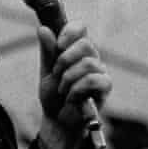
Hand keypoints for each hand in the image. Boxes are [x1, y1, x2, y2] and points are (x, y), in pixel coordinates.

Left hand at [35, 20, 110, 148]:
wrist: (57, 121)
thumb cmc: (54, 95)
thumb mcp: (46, 71)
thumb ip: (47, 51)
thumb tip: (42, 28)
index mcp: (76, 49)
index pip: (80, 27)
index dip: (69, 32)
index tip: (58, 45)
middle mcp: (91, 57)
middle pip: (85, 44)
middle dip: (64, 60)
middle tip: (56, 73)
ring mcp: (100, 72)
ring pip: (88, 63)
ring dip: (68, 78)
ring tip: (62, 89)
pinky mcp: (105, 87)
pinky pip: (94, 80)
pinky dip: (77, 90)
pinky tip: (72, 98)